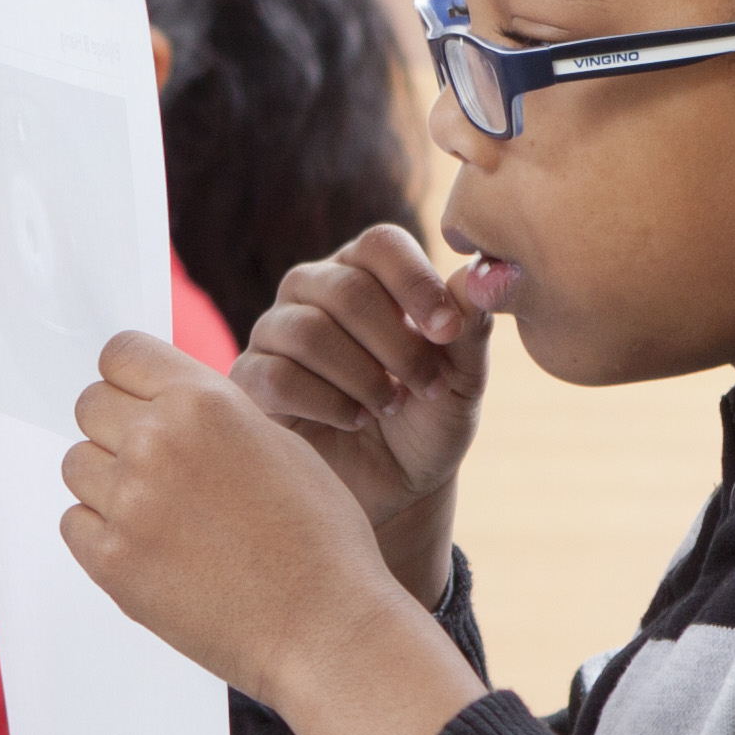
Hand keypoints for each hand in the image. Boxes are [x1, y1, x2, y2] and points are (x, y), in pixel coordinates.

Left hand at [63, 331, 446, 708]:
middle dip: (115, 427)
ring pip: (76, 464)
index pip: (120, 352)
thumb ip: (213, 416)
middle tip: (154, 467)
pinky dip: (102, 534)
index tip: (137, 399)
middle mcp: (157, 440)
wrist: (325, 627)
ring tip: (162, 515)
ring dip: (107, 482)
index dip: (128, 377)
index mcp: (202, 401)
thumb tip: (162, 402)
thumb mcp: (279, 445)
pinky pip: (74, 523)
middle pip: (89, 404)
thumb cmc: (317, 541)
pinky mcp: (110, 560)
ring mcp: (128, 502)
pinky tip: (153, 551)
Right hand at [234, 223, 492, 602]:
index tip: (447, 332)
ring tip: (389, 405)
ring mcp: (274, 332)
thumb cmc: (426, 424)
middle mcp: (313, 290)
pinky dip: (328, 403)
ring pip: (307, 330)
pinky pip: (278, 376)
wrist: (390, 491)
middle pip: (346, 288)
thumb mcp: (462, 381)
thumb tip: (486, 274)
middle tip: (426, 386)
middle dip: (397, 344)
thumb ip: (471, 328)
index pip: (381, 244)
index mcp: (367, 273)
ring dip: (363, 376)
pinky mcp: (248, 379)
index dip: (416, 282)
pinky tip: (354, 420)